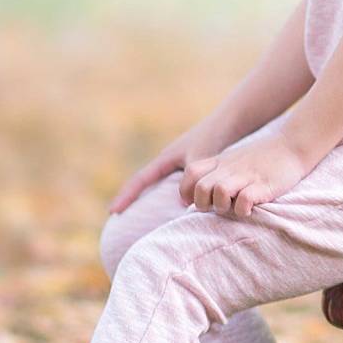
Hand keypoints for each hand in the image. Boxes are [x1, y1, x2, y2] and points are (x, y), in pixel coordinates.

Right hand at [107, 115, 235, 213]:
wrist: (228, 123)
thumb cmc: (214, 137)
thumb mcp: (200, 157)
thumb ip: (193, 179)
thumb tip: (182, 202)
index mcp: (165, 158)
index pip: (140, 180)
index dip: (126, 196)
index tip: (113, 212)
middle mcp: (169, 162)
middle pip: (144, 183)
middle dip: (131, 199)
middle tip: (117, 218)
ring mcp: (179, 164)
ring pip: (159, 186)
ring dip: (148, 200)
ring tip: (139, 219)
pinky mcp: (191, 168)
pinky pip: (175, 187)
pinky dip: (171, 199)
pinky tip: (173, 211)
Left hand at [182, 133, 313, 219]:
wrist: (293, 145)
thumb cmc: (263, 157)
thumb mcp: (235, 158)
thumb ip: (218, 171)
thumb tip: (201, 191)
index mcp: (221, 161)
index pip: (191, 172)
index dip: (186, 190)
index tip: (192, 201)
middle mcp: (230, 168)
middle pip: (202, 186)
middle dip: (202, 204)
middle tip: (214, 208)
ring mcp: (247, 175)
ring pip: (220, 191)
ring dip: (222, 206)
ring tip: (232, 208)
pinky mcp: (264, 184)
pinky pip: (245, 200)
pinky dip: (243, 210)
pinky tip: (249, 211)